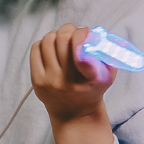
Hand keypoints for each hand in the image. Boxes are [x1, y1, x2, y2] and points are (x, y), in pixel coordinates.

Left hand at [31, 25, 115, 143]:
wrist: (74, 114)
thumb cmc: (92, 90)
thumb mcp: (107, 76)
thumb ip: (108, 56)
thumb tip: (98, 34)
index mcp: (88, 79)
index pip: (81, 49)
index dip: (82, 35)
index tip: (86, 32)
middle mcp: (67, 80)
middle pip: (62, 39)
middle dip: (69, 29)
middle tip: (74, 31)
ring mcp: (49, 80)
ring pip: (47, 41)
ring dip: (56, 35)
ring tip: (62, 40)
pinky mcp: (36, 80)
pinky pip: (35, 49)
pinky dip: (43, 43)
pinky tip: (52, 48)